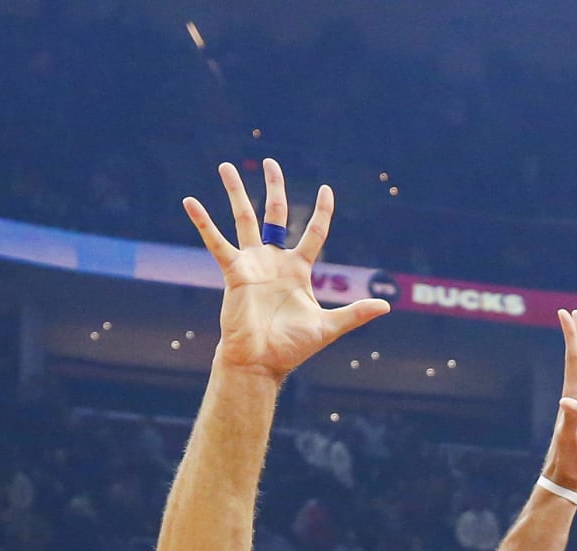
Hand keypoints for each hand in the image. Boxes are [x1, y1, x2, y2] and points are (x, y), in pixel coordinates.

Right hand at [184, 160, 388, 381]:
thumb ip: (355, 313)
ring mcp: (253, 263)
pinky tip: (190, 201)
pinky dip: (204, 223)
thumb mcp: (329, 326)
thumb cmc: (293, 347)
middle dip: (274, 188)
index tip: (327, 189)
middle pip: (275, 215)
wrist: (262, 361)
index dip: (322, 212)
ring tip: (226, 166)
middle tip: (271, 162)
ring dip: (236, 192)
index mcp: (298, 270)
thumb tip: (386, 306)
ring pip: (245, 219)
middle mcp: (275, 261)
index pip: (314, 233)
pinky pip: (217, 242)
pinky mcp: (234, 272)